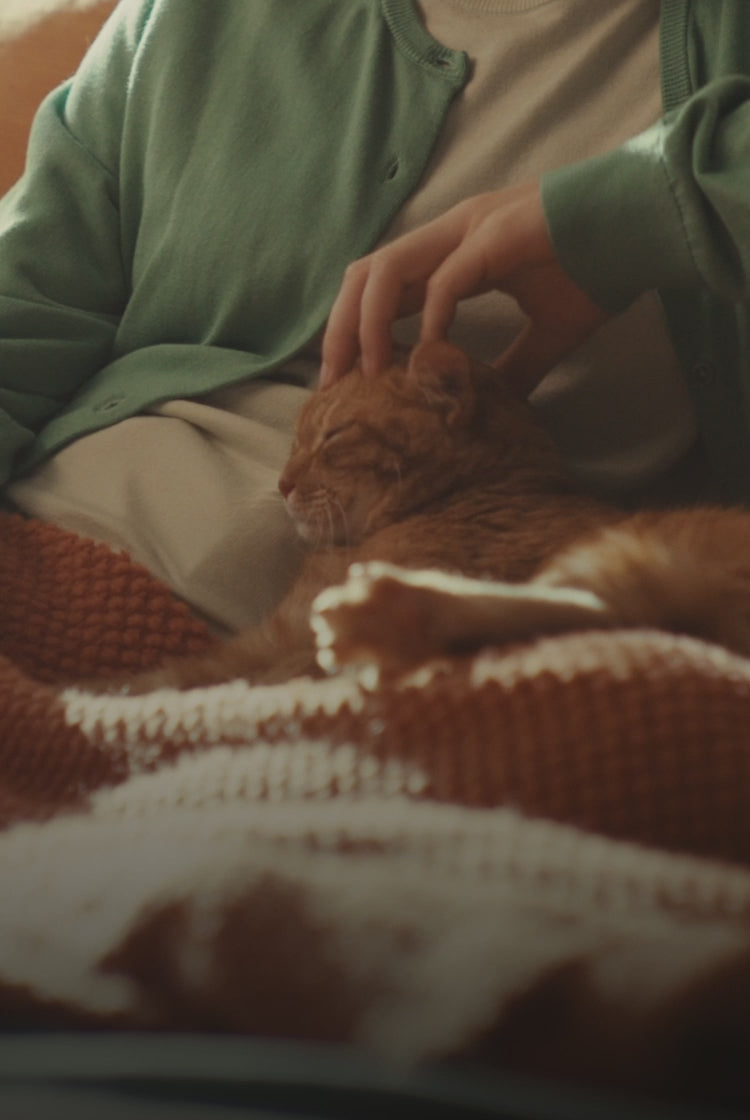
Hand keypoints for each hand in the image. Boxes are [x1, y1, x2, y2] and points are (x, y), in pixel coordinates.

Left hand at [321, 183, 610, 395]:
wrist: (643, 229)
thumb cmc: (595, 271)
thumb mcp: (544, 331)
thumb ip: (513, 366)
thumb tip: (496, 407)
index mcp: (453, 250)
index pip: (382, 287)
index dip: (354, 331)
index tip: (347, 383)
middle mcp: (450, 233)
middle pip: (364, 274)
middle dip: (341, 331)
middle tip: (336, 387)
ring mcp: (470, 229)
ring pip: (387, 270)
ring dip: (370, 324)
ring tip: (372, 376)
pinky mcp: (497, 236)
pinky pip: (446, 280)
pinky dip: (430, 319)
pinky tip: (431, 357)